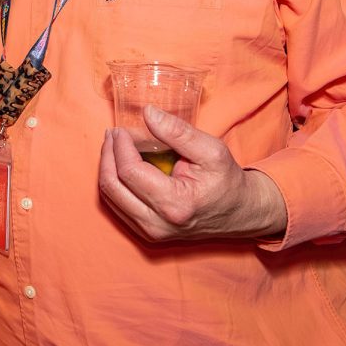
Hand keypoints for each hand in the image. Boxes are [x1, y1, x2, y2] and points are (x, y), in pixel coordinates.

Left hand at [98, 106, 285, 242]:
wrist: (239, 213)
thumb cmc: (226, 180)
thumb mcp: (210, 150)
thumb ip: (178, 132)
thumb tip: (147, 113)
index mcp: (175, 204)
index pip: (129, 172)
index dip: (120, 146)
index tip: (121, 129)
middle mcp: (157, 224)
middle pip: (112, 186)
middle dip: (107, 155)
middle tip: (113, 134)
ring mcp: (150, 232)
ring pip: (110, 198)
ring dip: (107, 168)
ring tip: (115, 145)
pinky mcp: (146, 233)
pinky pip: (117, 206)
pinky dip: (114, 182)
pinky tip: (121, 164)